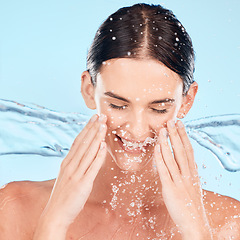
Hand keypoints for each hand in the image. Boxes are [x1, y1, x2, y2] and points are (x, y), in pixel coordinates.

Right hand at [34, 114, 106, 238]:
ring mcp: (76, 174)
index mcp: (67, 162)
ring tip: (103, 125)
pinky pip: (92, 167)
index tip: (93, 118)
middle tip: (101, 115)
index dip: (86, 128)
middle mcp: (70, 165)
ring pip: (88, 151)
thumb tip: (87, 154)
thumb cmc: (63, 195)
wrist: (55, 214)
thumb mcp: (67, 175)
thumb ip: (76, 164)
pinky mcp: (83, 184)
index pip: (78, 141)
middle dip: (93, 128)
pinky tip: (103, 145)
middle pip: (83, 143)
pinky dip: (98, 155)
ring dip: (96, 137)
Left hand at [154, 120, 212, 239]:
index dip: (184, 136)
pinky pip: (164, 171)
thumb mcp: (191, 186)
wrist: (195, 225)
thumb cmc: (191, 206)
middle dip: (176, 134)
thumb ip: (185, 174)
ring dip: (167, 142)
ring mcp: (179, 181)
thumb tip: (179, 163)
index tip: (180, 124)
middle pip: (182, 150)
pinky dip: (160, 158)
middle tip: (172, 120)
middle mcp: (187, 174)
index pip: (189, 150)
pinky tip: (156, 148)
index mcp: (193, 173)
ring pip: (172, 157)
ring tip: (162, 130)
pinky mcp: (170, 189)